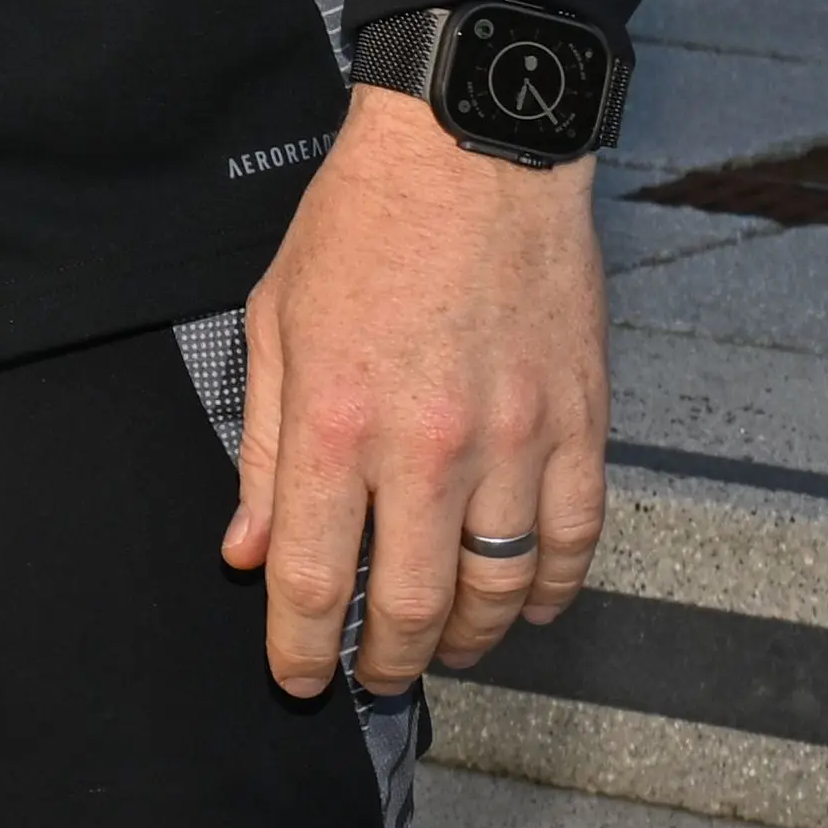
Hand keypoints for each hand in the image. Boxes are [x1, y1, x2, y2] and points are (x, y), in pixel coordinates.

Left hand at [225, 85, 604, 696]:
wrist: (469, 150)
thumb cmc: (363, 225)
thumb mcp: (276, 326)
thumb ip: (266, 452)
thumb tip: (248, 550)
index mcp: (340, 421)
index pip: (316, 578)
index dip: (301, 648)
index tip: (296, 678)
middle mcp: (430, 447)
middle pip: (415, 608)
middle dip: (386, 662)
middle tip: (370, 675)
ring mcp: (516, 443)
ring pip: (499, 593)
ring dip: (468, 641)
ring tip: (442, 649)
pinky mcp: (580, 428)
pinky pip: (573, 546)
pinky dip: (547, 593)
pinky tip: (521, 603)